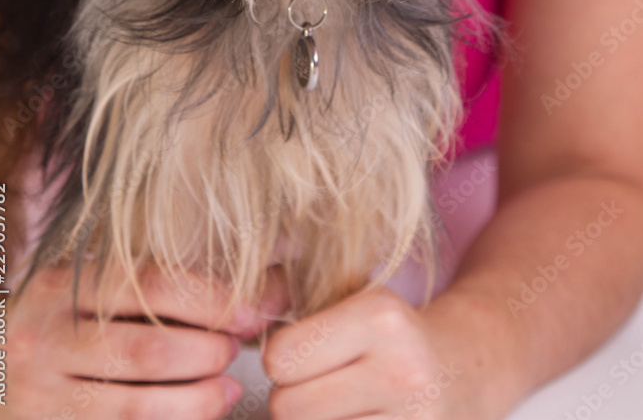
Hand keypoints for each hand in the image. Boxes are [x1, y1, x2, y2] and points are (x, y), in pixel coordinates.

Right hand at [1, 261, 288, 419]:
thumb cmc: (62, 321)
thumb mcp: (92, 288)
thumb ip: (158, 285)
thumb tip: (259, 291)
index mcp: (64, 285)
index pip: (148, 285)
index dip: (210, 299)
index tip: (252, 310)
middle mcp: (46, 338)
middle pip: (146, 348)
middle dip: (207, 351)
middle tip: (237, 348)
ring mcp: (42, 395)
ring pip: (135, 405)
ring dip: (197, 399)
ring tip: (228, 386)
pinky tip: (201, 412)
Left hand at [263, 285, 491, 419]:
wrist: (466, 368)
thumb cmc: (392, 337)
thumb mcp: (356, 305)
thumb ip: (304, 328)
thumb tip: (247, 361)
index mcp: (380, 317)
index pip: (281, 357)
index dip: (281, 360)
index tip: (299, 356)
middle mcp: (402, 370)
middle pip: (288, 409)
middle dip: (291, 402)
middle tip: (321, 389)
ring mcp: (415, 419)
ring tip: (341, 409)